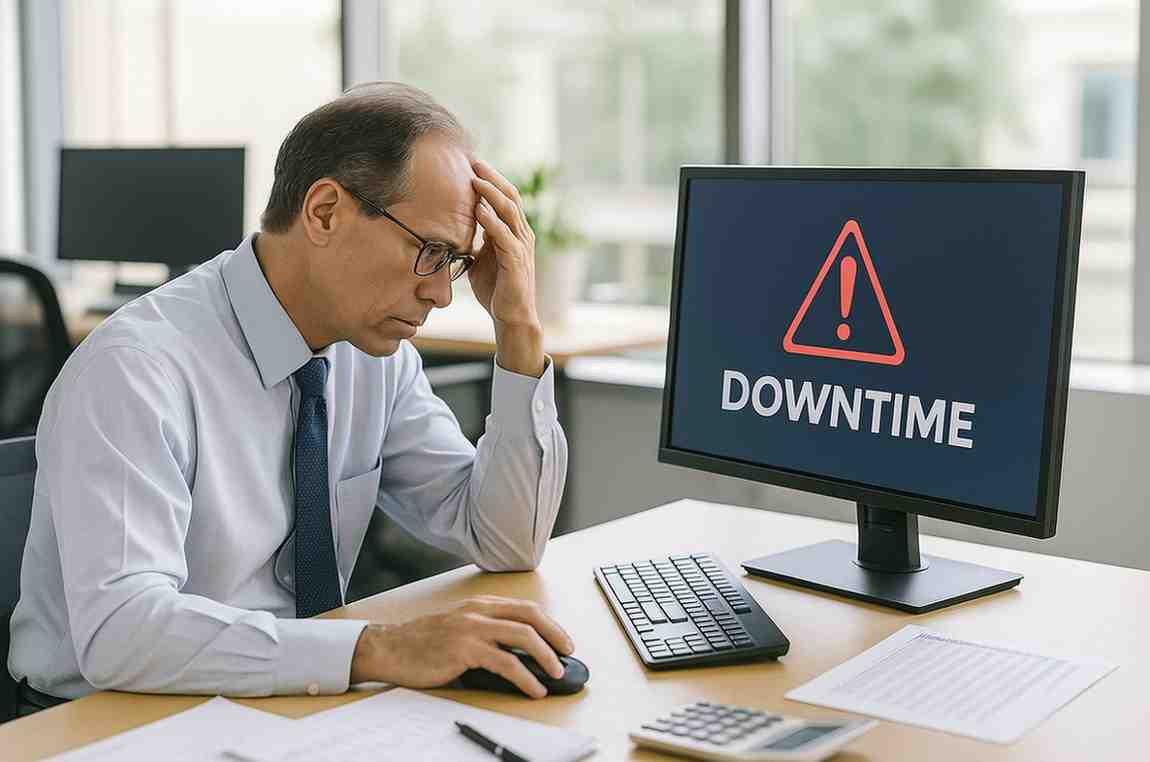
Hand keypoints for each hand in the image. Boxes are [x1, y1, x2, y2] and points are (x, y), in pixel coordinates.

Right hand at [349, 595, 574, 698]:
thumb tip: (518, 653)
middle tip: (568, 653)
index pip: (525, 608)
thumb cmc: (423, 641)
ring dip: (546, 656)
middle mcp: (478, 611)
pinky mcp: (464, 650)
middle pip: (530, 616)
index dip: (549, 623)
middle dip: (555, 635)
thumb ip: (485, 631)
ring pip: (522, 636)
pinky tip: (533, 687)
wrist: (390, 648)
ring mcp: (472, 628)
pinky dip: (525, 676)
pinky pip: (505, 663)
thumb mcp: (458, 626)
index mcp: (480, 604)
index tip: (563, 639)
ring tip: (556, 672)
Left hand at [468, 159, 545, 376]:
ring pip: (510, 211)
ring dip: (491, 193)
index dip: (491, 180)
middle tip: (474, 162)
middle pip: (510, 196)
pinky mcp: (516, 262)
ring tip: (475, 180)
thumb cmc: (497, 289)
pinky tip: (478, 210)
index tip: (472, 165)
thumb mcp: (483, 259)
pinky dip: (492, 221)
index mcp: (515, 232)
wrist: (512, 317)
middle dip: (492, 178)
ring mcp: (521, 247)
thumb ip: (477, 240)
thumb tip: (457, 227)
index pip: (506, 197)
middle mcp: (522, 235)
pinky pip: (504, 236)